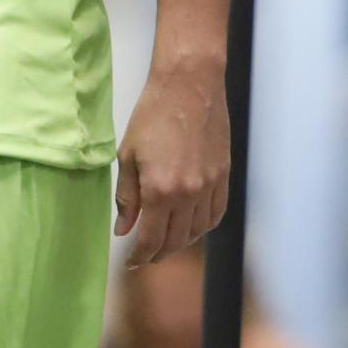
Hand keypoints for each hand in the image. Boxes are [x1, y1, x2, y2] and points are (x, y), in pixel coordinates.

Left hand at [115, 60, 228, 267]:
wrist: (189, 86)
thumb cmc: (152, 115)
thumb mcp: (128, 155)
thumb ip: (127, 196)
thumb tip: (123, 229)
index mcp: (161, 190)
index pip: (152, 238)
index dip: (141, 255)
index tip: (132, 261)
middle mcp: (189, 194)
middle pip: (176, 240)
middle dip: (159, 253)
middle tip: (145, 255)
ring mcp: (210, 186)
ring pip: (198, 231)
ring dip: (181, 242)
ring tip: (166, 242)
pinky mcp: (224, 176)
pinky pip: (216, 214)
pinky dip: (203, 226)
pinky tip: (191, 226)